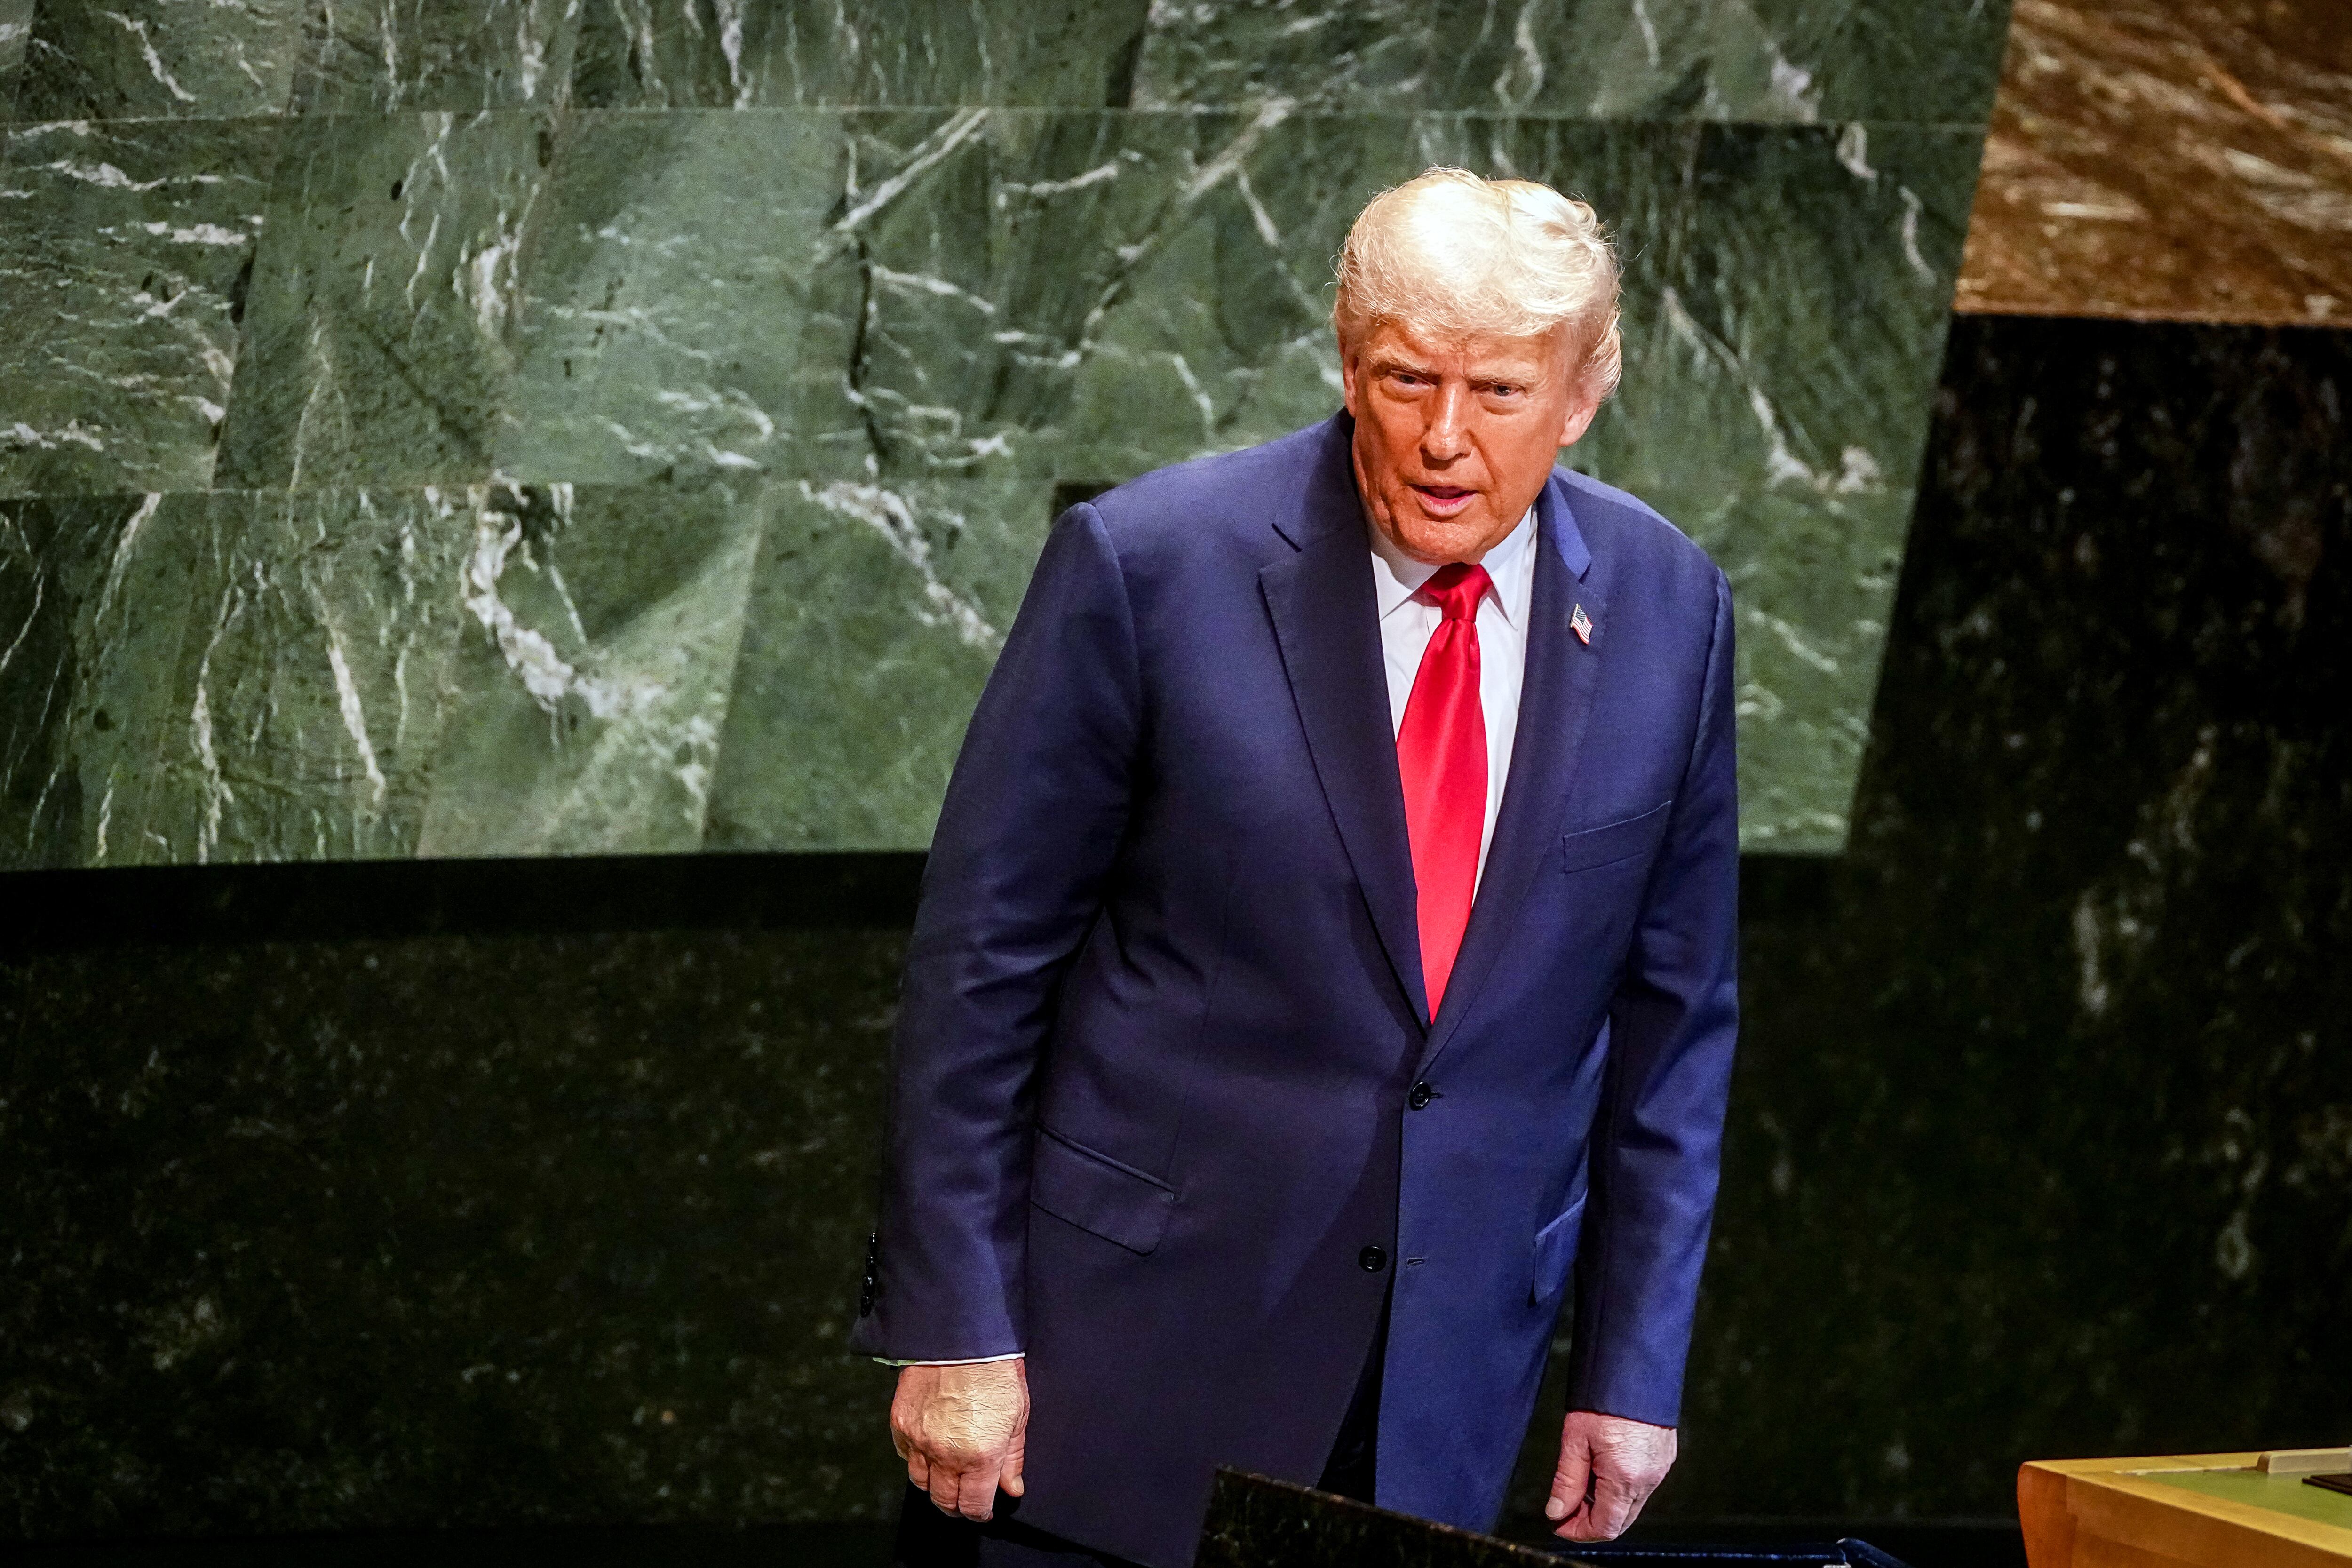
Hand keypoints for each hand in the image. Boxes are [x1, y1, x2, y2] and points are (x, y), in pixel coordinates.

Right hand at [891, 1359, 1029, 1521]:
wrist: (961, 1335)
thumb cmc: (996, 1371)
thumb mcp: (1018, 1415)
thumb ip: (1013, 1457)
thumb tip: (1012, 1488)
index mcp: (981, 1456)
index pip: (974, 1505)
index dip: (980, 1512)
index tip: (983, 1508)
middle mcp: (946, 1455)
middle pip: (944, 1501)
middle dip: (956, 1505)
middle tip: (965, 1498)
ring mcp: (919, 1440)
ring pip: (920, 1483)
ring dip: (934, 1485)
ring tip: (947, 1476)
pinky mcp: (901, 1423)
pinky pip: (905, 1455)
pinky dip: (916, 1458)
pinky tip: (929, 1450)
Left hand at [1546, 1409, 1676, 1540]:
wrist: (1634, 1366)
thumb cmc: (1605, 1396)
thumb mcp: (1575, 1439)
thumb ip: (1566, 1481)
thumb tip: (1557, 1511)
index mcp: (1625, 1477)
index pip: (1606, 1527)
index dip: (1579, 1531)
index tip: (1559, 1524)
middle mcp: (1648, 1478)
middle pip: (1620, 1520)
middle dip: (1591, 1520)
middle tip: (1565, 1508)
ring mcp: (1660, 1468)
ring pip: (1631, 1504)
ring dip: (1605, 1503)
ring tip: (1580, 1483)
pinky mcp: (1664, 1457)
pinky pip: (1642, 1486)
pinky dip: (1620, 1488)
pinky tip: (1601, 1469)